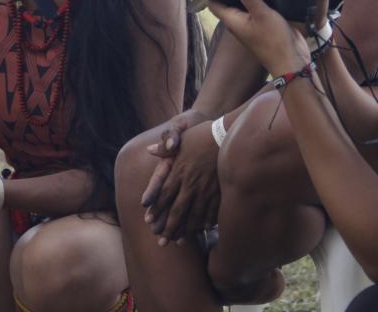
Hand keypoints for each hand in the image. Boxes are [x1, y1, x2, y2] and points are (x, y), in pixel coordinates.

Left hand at [142, 110, 220, 242]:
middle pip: (177, 210)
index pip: (164, 195)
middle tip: (161, 241)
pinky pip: (211, 211)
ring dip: (185, 230)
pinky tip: (201, 230)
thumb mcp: (182, 139)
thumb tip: (150, 150)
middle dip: (168, 227)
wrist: (227, 135)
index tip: (149, 222)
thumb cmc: (203, 135)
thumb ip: (165, 148)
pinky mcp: (220, 191)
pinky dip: (206, 222)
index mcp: (179, 171)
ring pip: (193, 215)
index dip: (156, 209)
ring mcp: (206, 189)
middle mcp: (190, 183)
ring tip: (178, 242)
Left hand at [207, 0, 310, 78]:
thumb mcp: (261, 14)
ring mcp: (251, 22)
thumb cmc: (274, 41)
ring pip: (244, 2)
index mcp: (232, 20)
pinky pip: (258, 7)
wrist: (292, 60)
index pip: (213, 3)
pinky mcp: (264, 22)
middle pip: (229, 0)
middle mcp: (239, 21)